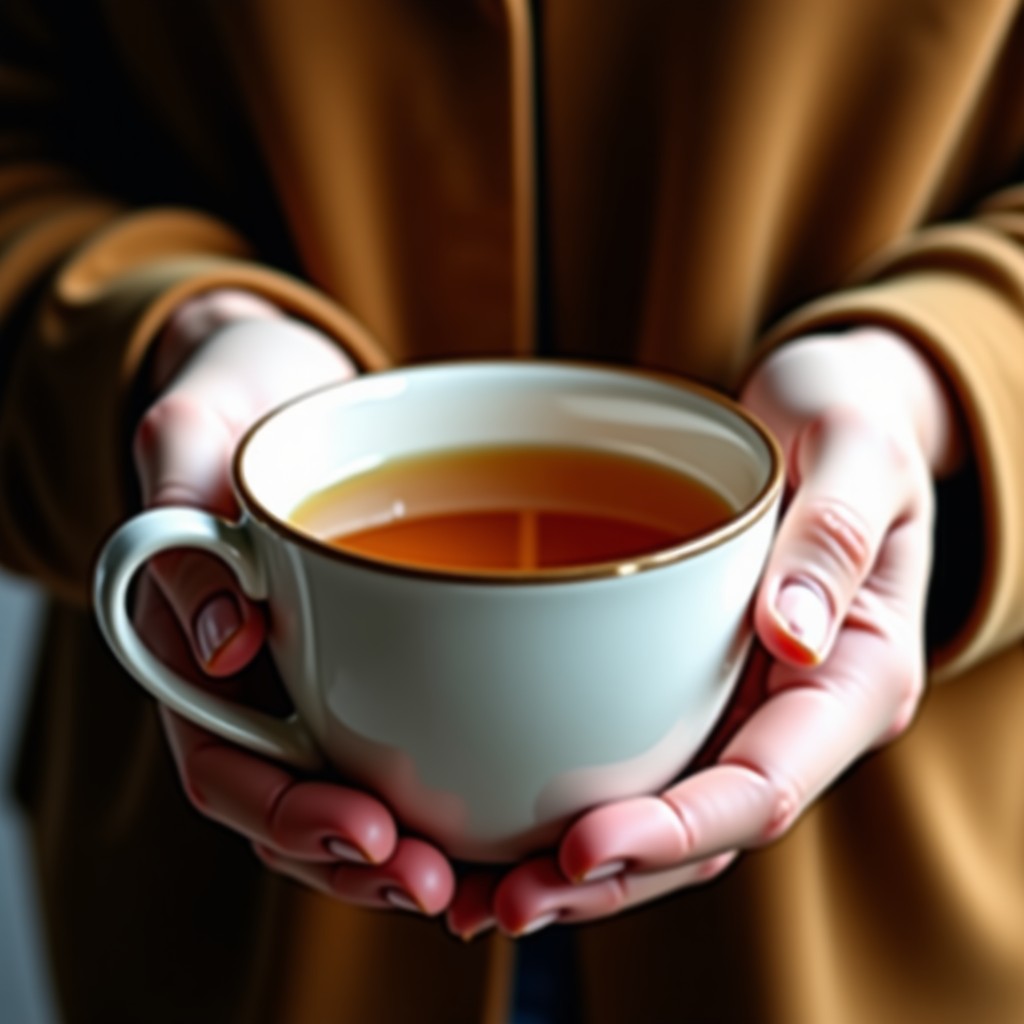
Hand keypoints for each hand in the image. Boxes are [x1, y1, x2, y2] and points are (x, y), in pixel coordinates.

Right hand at [131, 289, 454, 915]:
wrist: (296, 383)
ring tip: (488, 881)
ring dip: (416, 850)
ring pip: (357, 797)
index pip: (223, 768)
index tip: (365, 831)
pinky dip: (451, 787)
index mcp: (197, 652)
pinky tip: (510, 809)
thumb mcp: (189, 427)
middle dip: (364, 863)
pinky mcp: (385, 659)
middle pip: (297, 809)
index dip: (287, 816)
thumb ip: (179, 505)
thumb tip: (228, 636)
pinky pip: (412, 739)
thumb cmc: (235, 394)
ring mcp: (322, 679)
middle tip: (443, 886)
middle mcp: (261, 685)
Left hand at [446, 328, 961, 938]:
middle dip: (606, 879)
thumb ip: (835, 538)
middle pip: (704, 834)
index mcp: (855, 676)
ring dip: (573, 868)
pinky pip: (634, 762)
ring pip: (660, 815)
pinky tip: (493, 821)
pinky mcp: (691, 687)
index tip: (584, 846)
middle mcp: (795, 714)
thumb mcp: (858, 452)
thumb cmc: (849, 422)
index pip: (768, 785)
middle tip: (498, 901)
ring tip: (469, 892)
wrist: (824, 417)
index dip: (681, 829)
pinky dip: (567, 802)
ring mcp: (741, 708)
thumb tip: (791, 633)